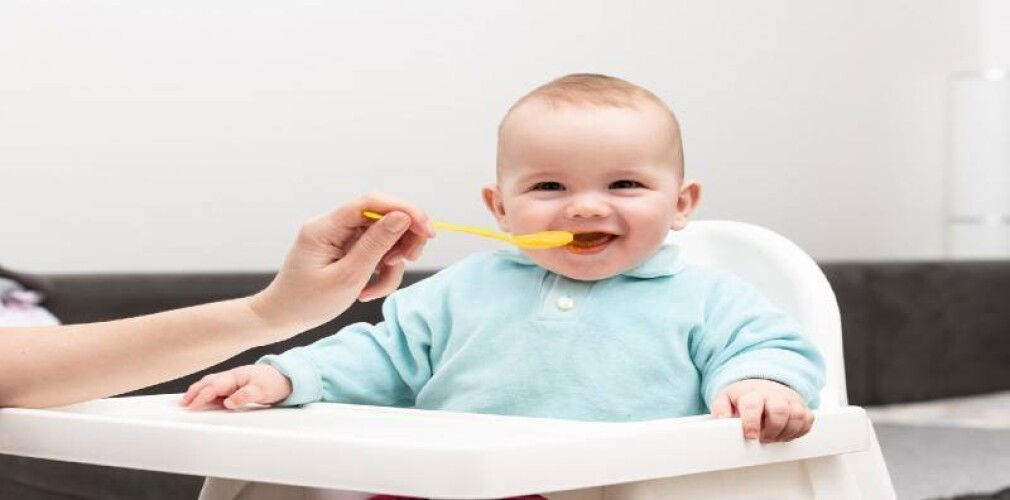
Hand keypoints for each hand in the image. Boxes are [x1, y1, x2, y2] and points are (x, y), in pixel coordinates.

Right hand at [181, 364, 291, 409]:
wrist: (285, 377)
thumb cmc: (274, 382)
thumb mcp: (262, 391)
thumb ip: (245, 396)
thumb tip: (228, 402)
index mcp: (235, 376)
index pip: (214, 387)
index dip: (201, 396)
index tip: (191, 406)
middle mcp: (231, 377)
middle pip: (207, 383)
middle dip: (193, 392)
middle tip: (182, 404)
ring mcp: (232, 381)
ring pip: (210, 385)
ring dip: (198, 392)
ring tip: (187, 401)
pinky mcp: (235, 386)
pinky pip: (217, 389)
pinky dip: (206, 393)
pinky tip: (203, 400)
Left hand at [249, 192, 435, 335]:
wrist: (282, 318)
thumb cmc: (307, 302)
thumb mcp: (346, 277)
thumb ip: (375, 246)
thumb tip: (402, 217)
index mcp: (325, 226)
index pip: (370, 202)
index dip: (404, 210)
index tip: (428, 231)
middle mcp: (333, 225)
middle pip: (382, 216)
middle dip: (403, 238)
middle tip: (411, 259)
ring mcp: (340, 237)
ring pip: (383, 237)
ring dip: (390, 262)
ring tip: (376, 287)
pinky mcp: (346, 249)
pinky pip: (374, 252)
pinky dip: (379, 273)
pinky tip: (367, 290)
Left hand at [711, 379, 813, 442]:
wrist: (762, 384)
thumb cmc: (744, 396)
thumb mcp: (726, 399)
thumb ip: (720, 409)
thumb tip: (722, 420)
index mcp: (752, 393)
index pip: (753, 404)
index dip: (752, 422)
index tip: (751, 436)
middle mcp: (773, 394)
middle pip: (780, 410)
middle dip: (772, 430)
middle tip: (764, 438)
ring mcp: (789, 400)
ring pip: (797, 416)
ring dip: (786, 432)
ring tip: (774, 437)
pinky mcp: (802, 406)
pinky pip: (808, 420)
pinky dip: (799, 431)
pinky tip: (785, 433)